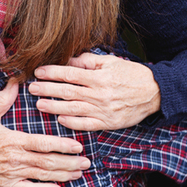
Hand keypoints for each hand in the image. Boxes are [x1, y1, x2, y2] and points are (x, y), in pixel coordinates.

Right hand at [0, 79, 89, 186]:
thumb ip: (4, 99)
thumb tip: (15, 81)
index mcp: (13, 140)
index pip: (44, 144)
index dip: (63, 146)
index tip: (78, 146)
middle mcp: (15, 159)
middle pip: (48, 162)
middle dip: (70, 163)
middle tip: (87, 163)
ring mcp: (11, 174)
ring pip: (43, 176)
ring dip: (63, 175)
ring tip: (78, 174)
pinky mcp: (5, 185)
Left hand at [29, 52, 160, 130]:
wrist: (154, 93)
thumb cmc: (130, 74)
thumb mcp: (110, 62)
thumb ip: (87, 61)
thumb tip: (68, 61)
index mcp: (99, 77)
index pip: (70, 74)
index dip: (52, 72)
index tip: (38, 72)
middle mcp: (99, 94)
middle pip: (67, 92)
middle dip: (47, 89)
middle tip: (32, 88)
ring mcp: (103, 110)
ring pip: (73, 109)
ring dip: (54, 107)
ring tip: (39, 104)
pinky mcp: (108, 123)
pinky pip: (86, 125)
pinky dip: (72, 123)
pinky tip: (60, 119)